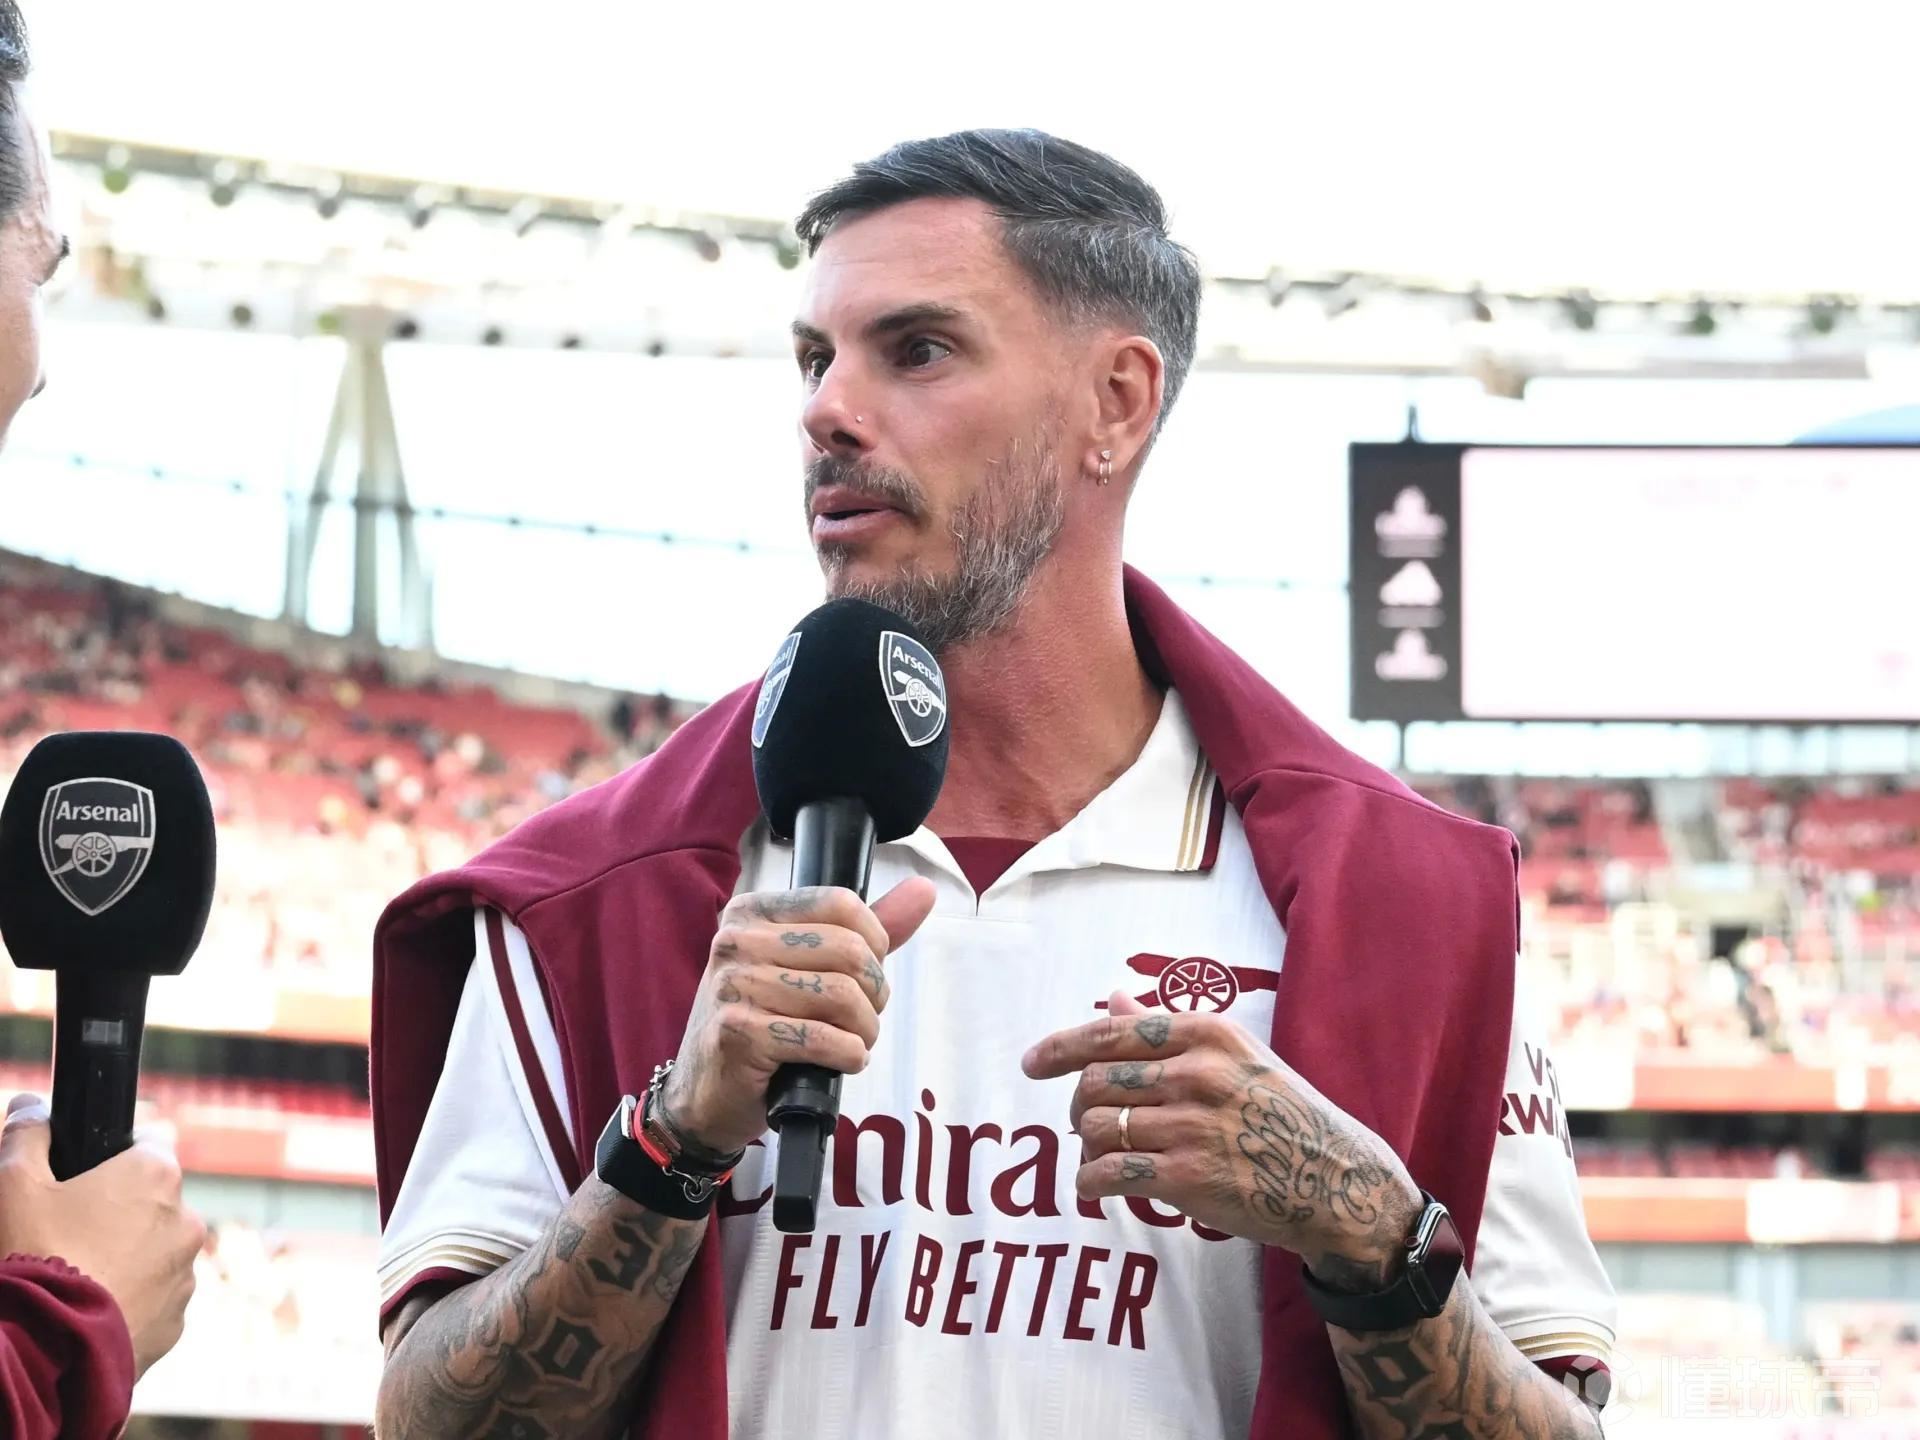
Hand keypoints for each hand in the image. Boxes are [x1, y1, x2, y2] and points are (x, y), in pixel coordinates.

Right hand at [0, 1093, 205, 1376]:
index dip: (116, 1152)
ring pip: (157, 1251)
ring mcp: (186, 1273)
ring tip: (78, 1275)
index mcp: (157, 1176)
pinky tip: (91, 1308)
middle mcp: (186, 1219)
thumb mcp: (14, 1185)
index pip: (150, 1143)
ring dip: (128, 1256)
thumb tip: (29, 1106)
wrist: (47, 1349)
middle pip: (153, 1201)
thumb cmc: (35, 1256)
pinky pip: (155, 1299)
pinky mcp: (176, 1321)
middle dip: (119, 1210)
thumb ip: (25, 1136)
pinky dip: (130, 1299)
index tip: (88, 1170)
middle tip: (70, 1230)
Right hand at [664, 878, 937, 1156]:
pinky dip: (848, 1056)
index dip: (874, 944)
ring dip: (864, 1030)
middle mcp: (736, 940)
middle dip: (873, 993)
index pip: (841, 904)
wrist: (706, 1092)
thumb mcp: (807, 967)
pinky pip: (822, 1038)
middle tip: (862, 1018)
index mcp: (753, 912)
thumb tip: (924, 889)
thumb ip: (866, 929)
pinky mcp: (737, 1034)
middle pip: (848, 950)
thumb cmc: (763, 1023)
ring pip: (840, 996)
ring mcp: (733, 986)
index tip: (865, 975)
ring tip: (852, 1043)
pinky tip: (841, 1061)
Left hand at [1022, 993, 1421, 1284]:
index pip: (1111, 1034)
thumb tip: (1113, 997)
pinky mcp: (1187, 1178)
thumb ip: (1167, 1030)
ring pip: (1097, 1127)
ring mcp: (1191, 1126)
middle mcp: (1196, 1073)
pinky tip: (1096, 1185)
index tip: (1032, 1064)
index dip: (1061, 1049)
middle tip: (1086, 1123)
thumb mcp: (1235, 1055)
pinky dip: (1090, 1181)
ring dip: (1087, 1145)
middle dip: (1078, 1104)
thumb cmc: (1281, 1112)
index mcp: (1206, 1033)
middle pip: (1095, 1081)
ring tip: (1101, 1153)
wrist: (1335, 1179)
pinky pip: (1109, 1173)